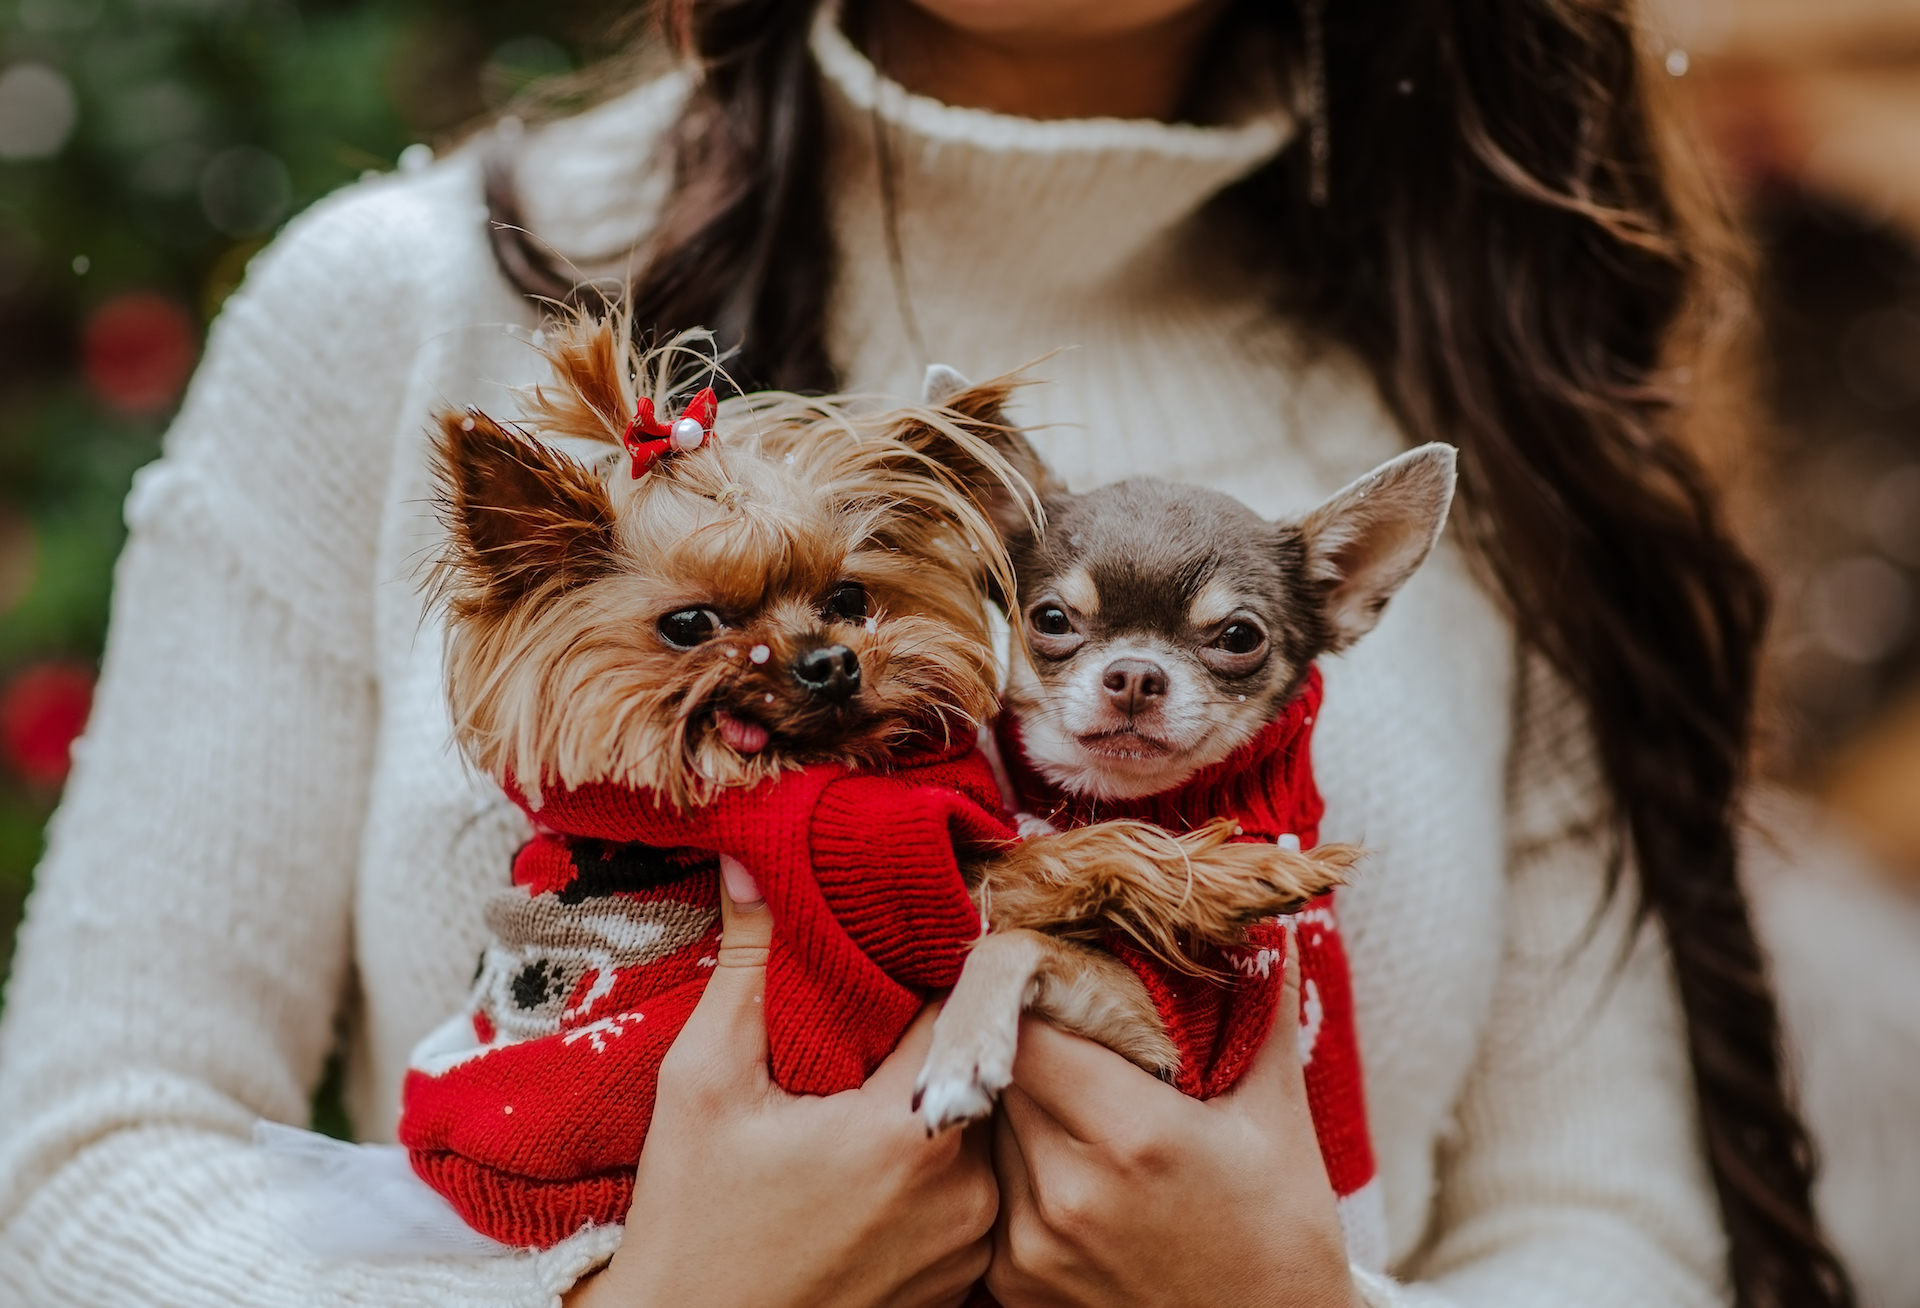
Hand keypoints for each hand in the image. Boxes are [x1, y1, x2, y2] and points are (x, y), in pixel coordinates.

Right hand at [566, 860, 996, 1307]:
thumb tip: (751, 865)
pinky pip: (973, 1197)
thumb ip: (743, 968)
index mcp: (910, 1128)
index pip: (956, 1008)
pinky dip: (938, 1176)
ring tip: (868, 1102)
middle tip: (873, 1030)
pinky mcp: (965, 1285)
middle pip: (970, 1071)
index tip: (896, 955)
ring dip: (936, 1110)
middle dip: (925, 1044)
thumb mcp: (700, 1084)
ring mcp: (972, 1243)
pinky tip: (876, 1175)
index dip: (925, 972)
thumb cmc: (691, 1222)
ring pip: (977, 1133)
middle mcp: (965, 1187)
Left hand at [987, 938, 1361, 1307]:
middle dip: (1029, 1049)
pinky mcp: (1014, 1285)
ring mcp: (1033, 1245)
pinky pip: (991, 1194)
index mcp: (1131, 1134)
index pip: (1027, 1030)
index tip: (1057, 982)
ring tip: (1074, 1106)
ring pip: (990, 1133)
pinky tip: (1069, 1171)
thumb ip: (1260, 1011)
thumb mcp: (1278, 1119)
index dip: (1033, 997)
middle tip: (1067, 1036)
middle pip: (1002, 1076)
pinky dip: (1017, 1173)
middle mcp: (1067, 1191)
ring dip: (1019, 1110)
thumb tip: (1272, 925)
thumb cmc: (1282, 1235)